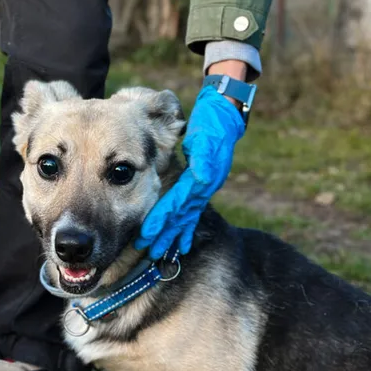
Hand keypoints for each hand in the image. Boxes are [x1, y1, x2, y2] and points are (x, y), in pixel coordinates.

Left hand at [136, 80, 245, 259]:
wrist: (224, 118)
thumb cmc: (211, 126)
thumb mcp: (207, 138)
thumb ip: (204, 158)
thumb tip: (201, 176)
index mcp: (200, 180)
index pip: (175, 204)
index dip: (160, 220)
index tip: (145, 235)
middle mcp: (202, 189)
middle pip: (179, 217)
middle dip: (163, 235)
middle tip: (148, 251)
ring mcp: (202, 190)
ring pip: (185, 218)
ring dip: (173, 236)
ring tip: (161, 252)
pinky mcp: (201, 188)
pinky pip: (191, 212)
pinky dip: (186, 229)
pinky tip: (182, 243)